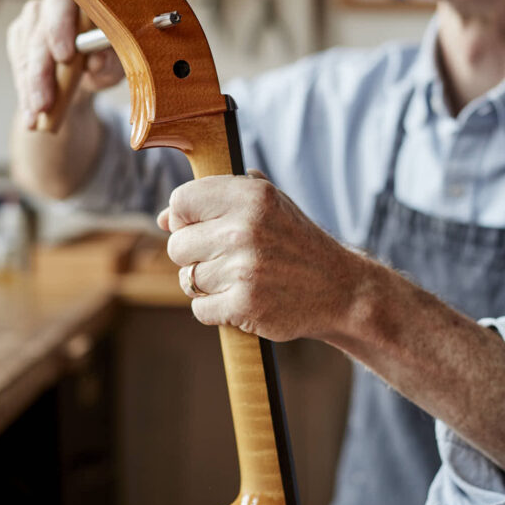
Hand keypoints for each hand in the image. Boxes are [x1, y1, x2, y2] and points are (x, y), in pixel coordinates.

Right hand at [6, 0, 123, 128]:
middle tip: (44, 102)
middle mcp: (52, 5)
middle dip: (41, 71)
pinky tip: (31, 116)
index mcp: (81, 0)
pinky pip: (19, 69)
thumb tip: (96, 61)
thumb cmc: (107, 61)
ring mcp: (32, 21)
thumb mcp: (116, 64)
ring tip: (37, 115)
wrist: (88, 75)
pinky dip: (25, 94)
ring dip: (30, 88)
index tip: (65, 57)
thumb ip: (110, 61)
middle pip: (39, 34)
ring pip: (25, 55)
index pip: (63, 4)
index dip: (61, 28)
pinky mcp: (19, 39)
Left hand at [157, 172, 356, 341]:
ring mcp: (244, 269)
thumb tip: (164, 219)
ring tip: (240, 279)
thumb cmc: (295, 242)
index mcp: (250, 195)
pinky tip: (241, 299)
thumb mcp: (270, 203)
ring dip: (207, 285)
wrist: (340, 289)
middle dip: (194, 256)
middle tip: (225, 259)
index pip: (180, 203)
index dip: (185, 219)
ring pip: (188, 280)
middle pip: (177, 246)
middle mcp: (245, 228)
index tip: (203, 229)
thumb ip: (219, 198)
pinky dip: (216, 309)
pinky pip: (200, 309)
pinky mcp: (244, 306)